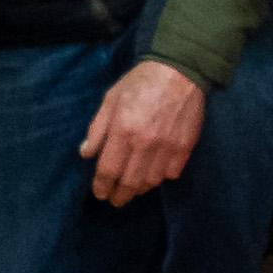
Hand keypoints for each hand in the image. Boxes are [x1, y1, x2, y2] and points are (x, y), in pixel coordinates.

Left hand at [80, 58, 207, 204]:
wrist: (178, 71)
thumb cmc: (139, 83)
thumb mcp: (110, 100)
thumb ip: (98, 128)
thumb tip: (86, 153)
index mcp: (123, 131)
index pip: (109, 169)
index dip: (102, 185)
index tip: (99, 193)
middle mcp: (145, 143)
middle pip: (130, 181)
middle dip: (120, 195)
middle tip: (114, 200)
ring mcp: (168, 147)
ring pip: (151, 181)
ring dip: (139, 189)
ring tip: (131, 191)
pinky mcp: (186, 147)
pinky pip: (171, 172)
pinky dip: (160, 178)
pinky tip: (153, 177)